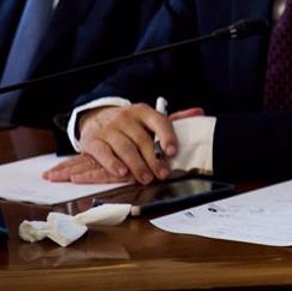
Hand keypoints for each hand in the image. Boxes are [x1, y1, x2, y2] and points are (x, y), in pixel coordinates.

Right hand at [45, 104, 179, 184]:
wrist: (94, 118)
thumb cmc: (126, 124)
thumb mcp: (145, 119)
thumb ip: (167, 123)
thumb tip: (198, 113)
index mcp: (142, 112)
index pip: (159, 122)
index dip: (167, 137)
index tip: (172, 152)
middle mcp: (125, 118)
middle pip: (142, 140)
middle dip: (154, 160)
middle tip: (162, 174)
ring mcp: (108, 129)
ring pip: (125, 148)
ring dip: (137, 165)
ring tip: (146, 178)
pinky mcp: (93, 141)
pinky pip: (104, 153)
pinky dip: (113, 164)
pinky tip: (122, 172)